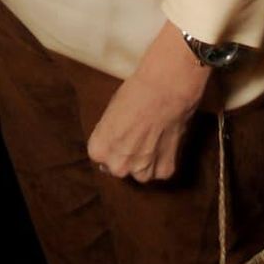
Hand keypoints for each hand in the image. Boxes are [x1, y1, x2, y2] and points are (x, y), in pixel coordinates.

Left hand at [87, 20, 211, 182]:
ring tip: (151, 137)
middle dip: (126, 155)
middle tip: (136, 136)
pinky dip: (162, 159)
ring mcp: (142, 172)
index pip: (100, 155)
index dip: (111, 143)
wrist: (164, 91)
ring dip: (144, 161)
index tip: (119, 132)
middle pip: (119, 166)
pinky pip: (160, 169)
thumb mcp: (109, 113)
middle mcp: (118, 166)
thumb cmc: (133, 95)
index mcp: (99, 150)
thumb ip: (108, 135)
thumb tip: (113, 143)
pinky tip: (163, 140)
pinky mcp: (164, 171)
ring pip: (140, 172)